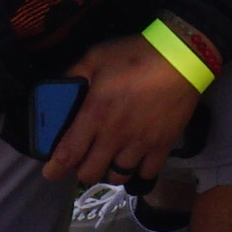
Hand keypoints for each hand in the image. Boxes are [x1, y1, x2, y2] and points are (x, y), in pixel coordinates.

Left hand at [39, 32, 200, 183]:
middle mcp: (114, 136)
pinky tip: (135, 162)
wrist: (181, 58)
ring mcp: (140, 144)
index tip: (50, 173)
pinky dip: (138, 172)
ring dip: (109, 170)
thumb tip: (62, 86)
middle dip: (82, 169)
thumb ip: (75, 73)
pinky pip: (146, 173)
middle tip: (84, 158)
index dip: (55, 168)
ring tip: (110, 159)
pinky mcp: (162, 146)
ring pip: (117, 176)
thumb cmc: (135, 55)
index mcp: (94, 114)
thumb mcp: (96, 56)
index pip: (68, 152)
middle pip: (91, 172)